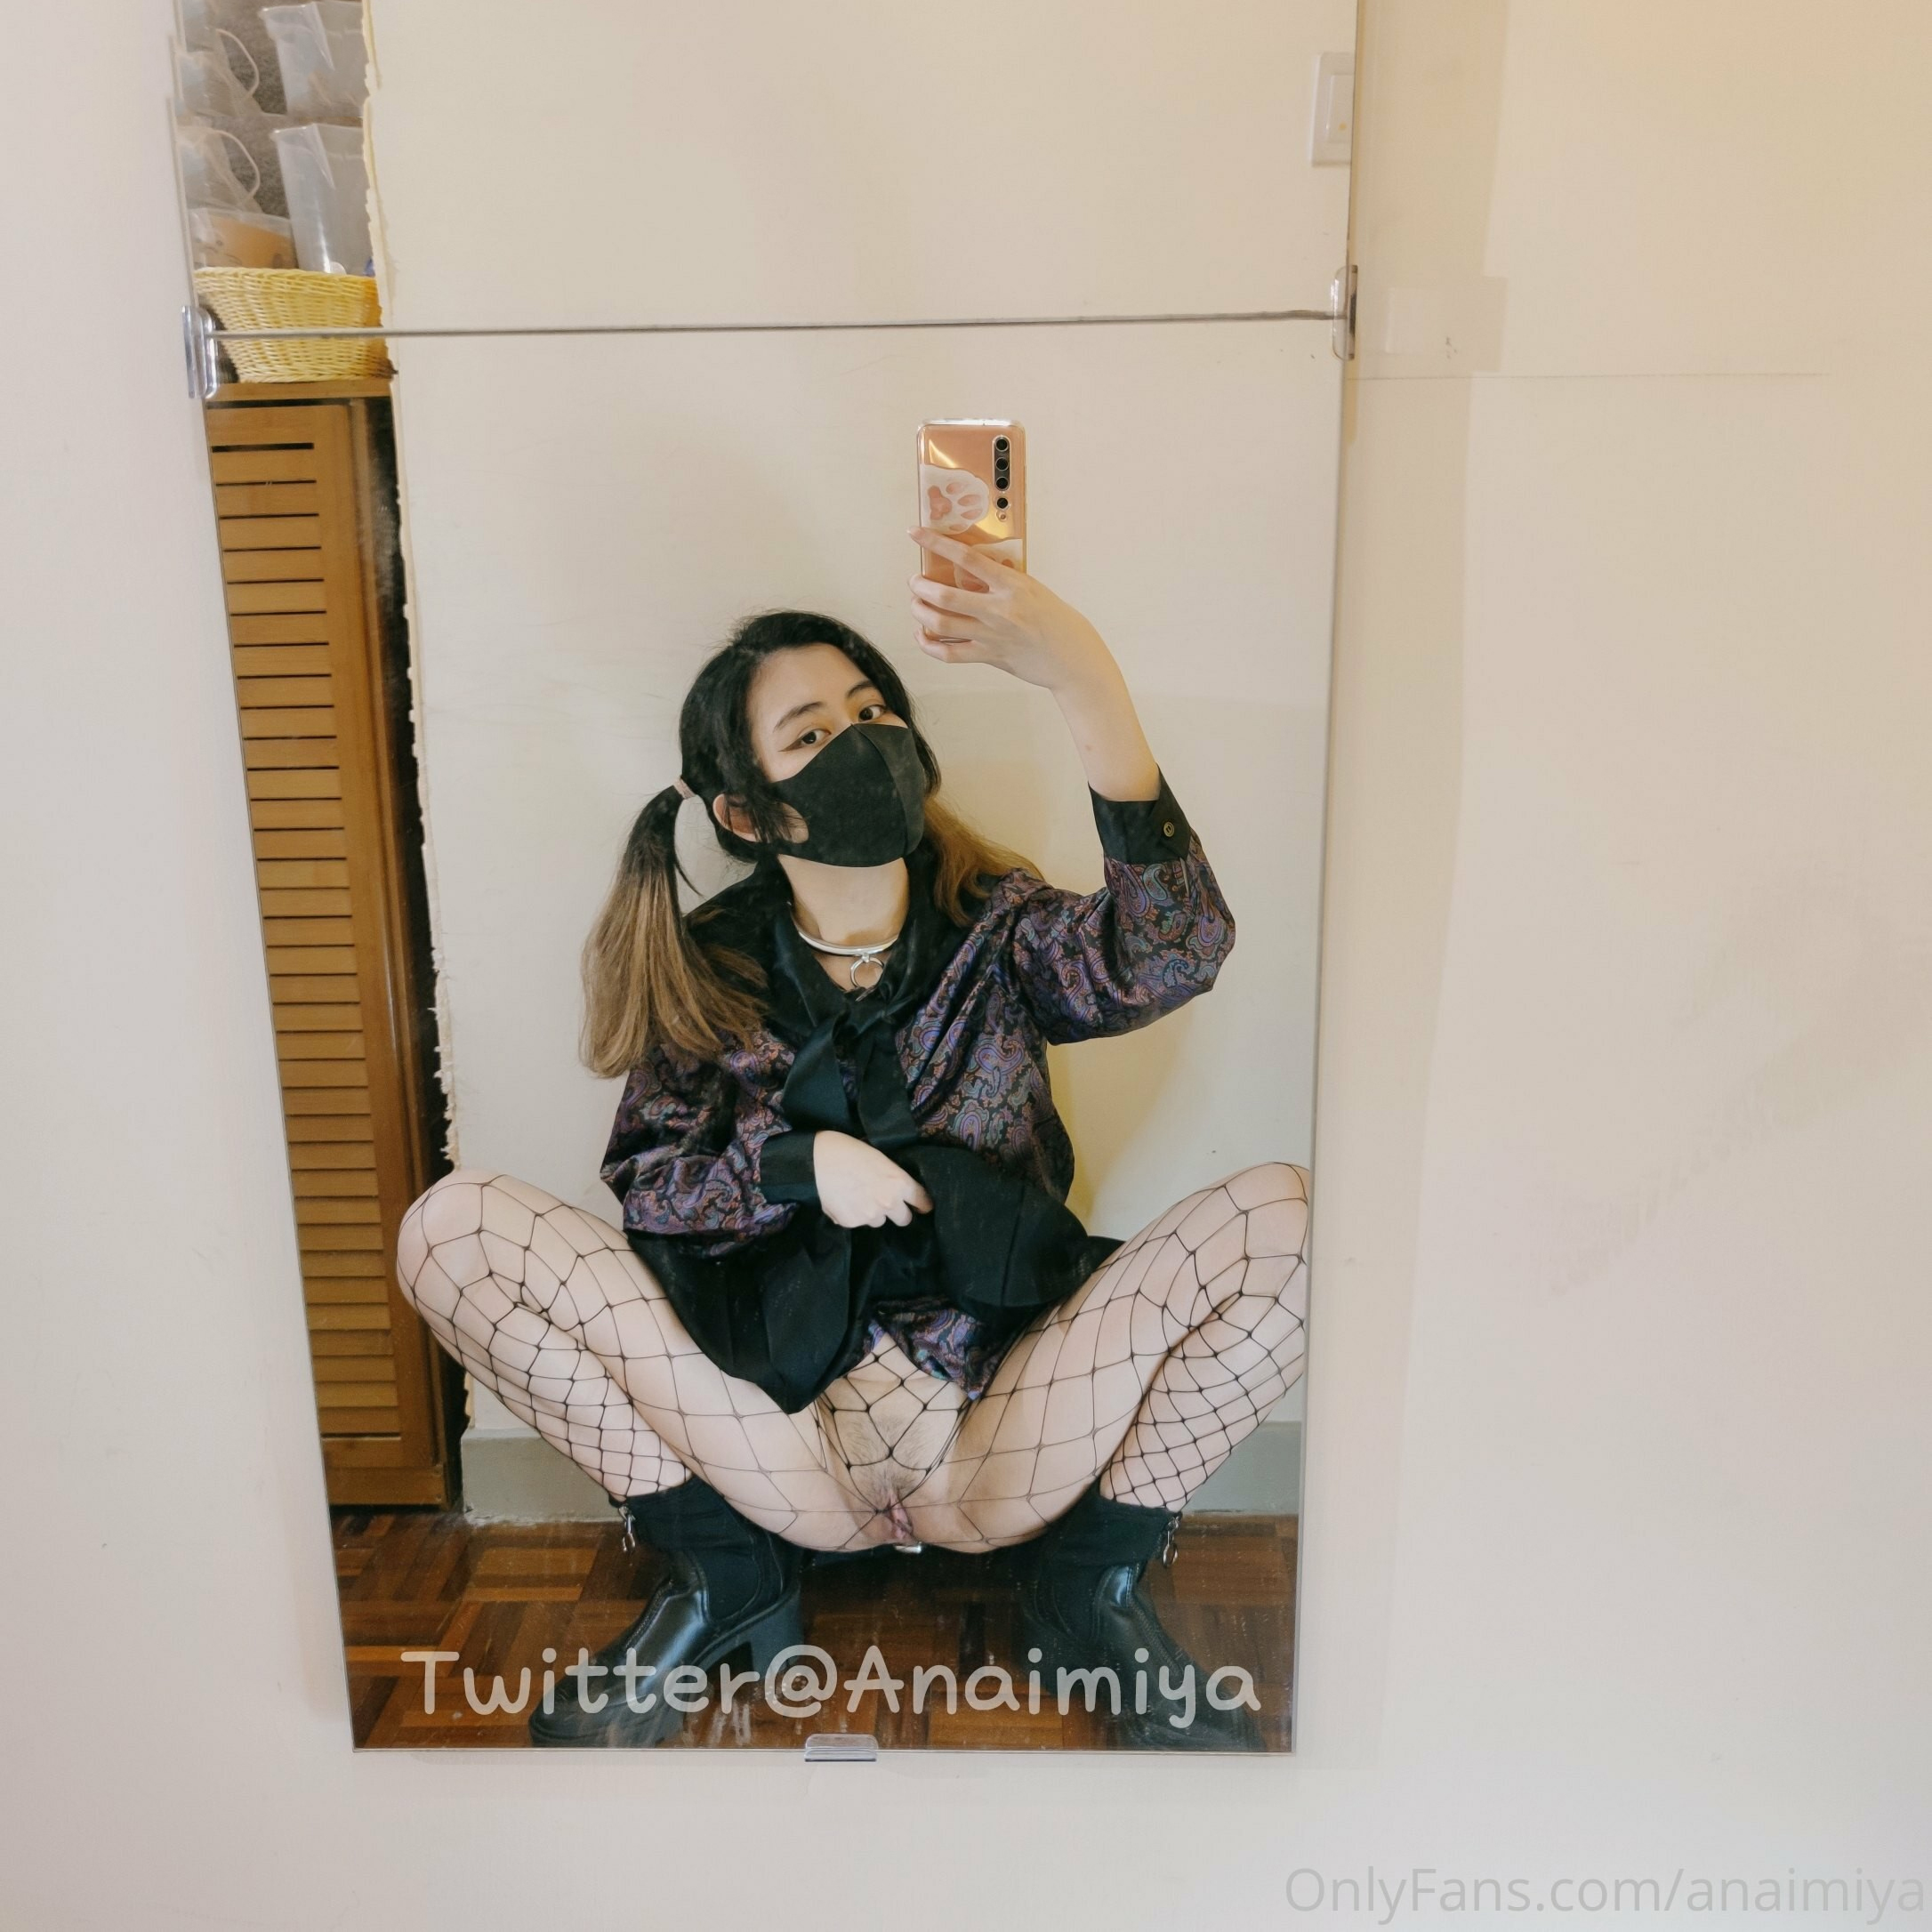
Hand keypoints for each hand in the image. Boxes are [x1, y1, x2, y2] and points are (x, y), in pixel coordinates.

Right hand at [813, 1130, 932, 1228]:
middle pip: (904, 1219)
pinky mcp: (850, 1222)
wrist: (818, 1157)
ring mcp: (869, 1215)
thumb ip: (894, 1179)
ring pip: (879, 1221)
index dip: (922, 1204)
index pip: (922, 1201)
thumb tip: (900, 1193)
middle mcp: (888, 1203)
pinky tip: (844, 1199)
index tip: (921, 1206)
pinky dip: (853, 1214)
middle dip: (898, 1212)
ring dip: (873, 1213)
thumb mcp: (881, 1159)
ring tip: (858, 1196)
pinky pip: (857, 1222)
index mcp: (899, 1183)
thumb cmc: (850, 1150)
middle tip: (886, 1201)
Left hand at [907, 526, 1160, 800]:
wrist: (1072, 657)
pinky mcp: (989, 657)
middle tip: (915, 581)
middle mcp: (999, 610)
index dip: (936, 544)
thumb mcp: (1032, 588)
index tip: (916, 533)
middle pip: (944, 597)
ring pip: (940, 624)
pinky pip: (949, 653)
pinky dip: (929, 645)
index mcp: (1012, 585)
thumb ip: (1001, 581)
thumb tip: (969, 572)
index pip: (967, 558)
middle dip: (920, 587)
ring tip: (917, 604)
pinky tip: (923, 635)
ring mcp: (992, 636)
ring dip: (920, 612)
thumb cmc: (1055, 619)